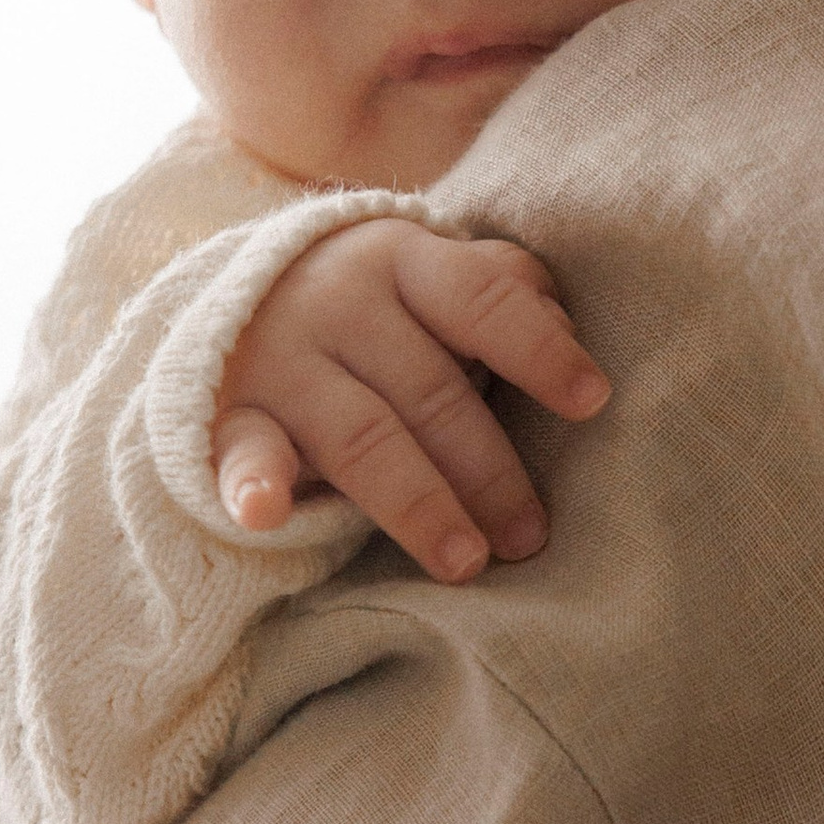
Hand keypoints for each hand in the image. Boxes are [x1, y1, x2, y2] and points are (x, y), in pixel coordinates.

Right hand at [212, 220, 608, 581]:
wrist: (234, 308)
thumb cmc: (372, 305)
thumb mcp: (430, 274)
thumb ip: (498, 290)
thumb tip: (567, 329)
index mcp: (403, 261)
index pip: (481, 301)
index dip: (538, 350)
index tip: (592, 401)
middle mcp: (339, 303)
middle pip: (429, 391)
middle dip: (487, 469)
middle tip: (528, 536)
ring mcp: (281, 361)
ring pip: (361, 437)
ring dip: (416, 502)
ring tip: (465, 561)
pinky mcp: (231, 417)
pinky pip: (243, 451)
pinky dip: (251, 482)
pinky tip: (266, 513)